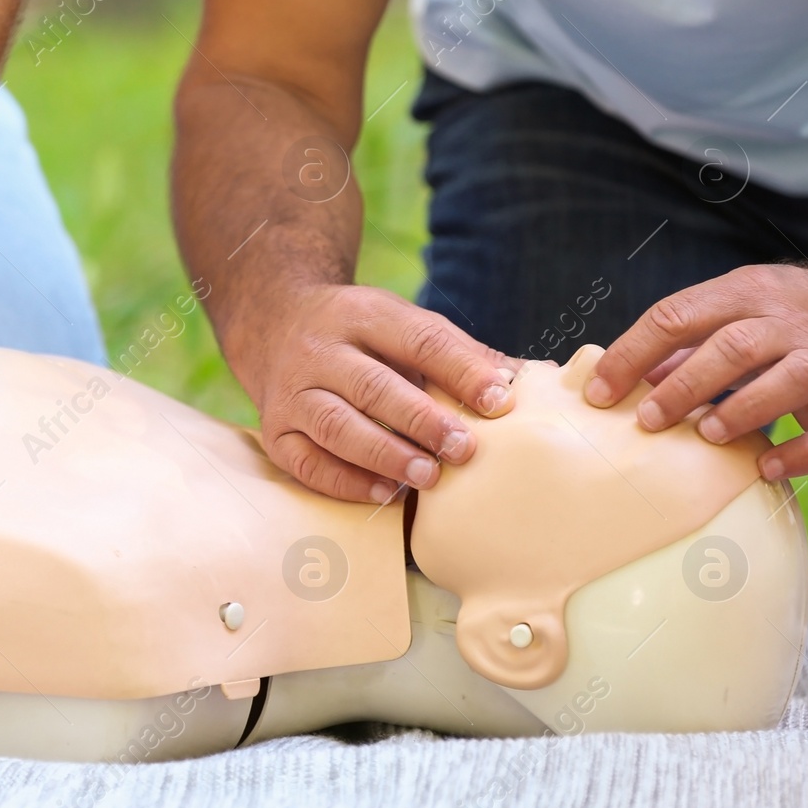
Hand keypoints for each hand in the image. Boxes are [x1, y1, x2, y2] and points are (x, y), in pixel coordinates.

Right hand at [242, 284, 518, 502]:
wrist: (275, 325)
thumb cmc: (362, 336)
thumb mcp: (404, 324)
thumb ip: (460, 354)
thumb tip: (531, 379)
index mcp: (361, 314)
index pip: (416, 339)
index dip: (461, 370)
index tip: (501, 401)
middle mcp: (320, 350)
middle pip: (372, 385)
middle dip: (422, 420)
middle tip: (465, 450)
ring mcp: (292, 391)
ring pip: (335, 424)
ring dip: (384, 453)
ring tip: (427, 476)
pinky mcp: (276, 430)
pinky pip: (306, 461)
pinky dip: (345, 480)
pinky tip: (383, 493)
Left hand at [586, 264, 807, 479]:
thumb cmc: (772, 316)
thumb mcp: (726, 309)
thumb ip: (676, 345)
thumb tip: (617, 382)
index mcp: (742, 294)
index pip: (677, 315)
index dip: (632, 353)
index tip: (599, 392)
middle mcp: (785, 322)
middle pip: (734, 346)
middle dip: (685, 385)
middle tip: (647, 421)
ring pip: (790, 378)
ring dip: (743, 410)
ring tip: (706, 434)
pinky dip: (802, 453)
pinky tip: (764, 467)